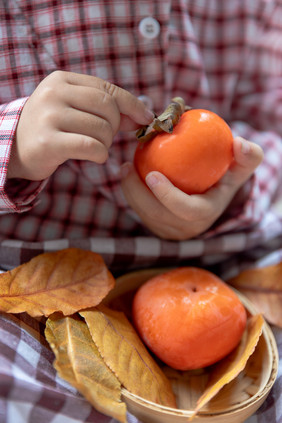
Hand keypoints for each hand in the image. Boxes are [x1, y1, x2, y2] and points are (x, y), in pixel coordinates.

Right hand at [7, 71, 153, 180]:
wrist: (15, 148)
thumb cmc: (52, 128)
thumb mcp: (74, 109)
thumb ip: (105, 109)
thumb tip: (143, 115)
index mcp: (61, 80)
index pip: (107, 88)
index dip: (132, 104)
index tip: (146, 118)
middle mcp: (54, 93)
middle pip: (108, 107)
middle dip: (115, 126)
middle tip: (106, 138)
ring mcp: (49, 116)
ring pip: (102, 129)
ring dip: (106, 144)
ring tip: (94, 147)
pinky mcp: (49, 141)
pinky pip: (92, 146)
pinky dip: (101, 154)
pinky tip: (95, 156)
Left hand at [121, 137, 263, 239]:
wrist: (212, 196)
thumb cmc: (225, 176)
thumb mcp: (240, 167)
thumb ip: (248, 156)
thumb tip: (239, 142)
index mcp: (205, 214)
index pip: (186, 210)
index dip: (168, 196)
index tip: (152, 174)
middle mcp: (187, 228)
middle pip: (157, 215)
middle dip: (137, 193)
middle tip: (127, 166)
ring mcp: (170, 230)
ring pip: (144, 214)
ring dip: (130, 192)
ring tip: (125, 167)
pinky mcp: (158, 228)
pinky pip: (140, 212)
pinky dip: (132, 193)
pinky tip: (129, 173)